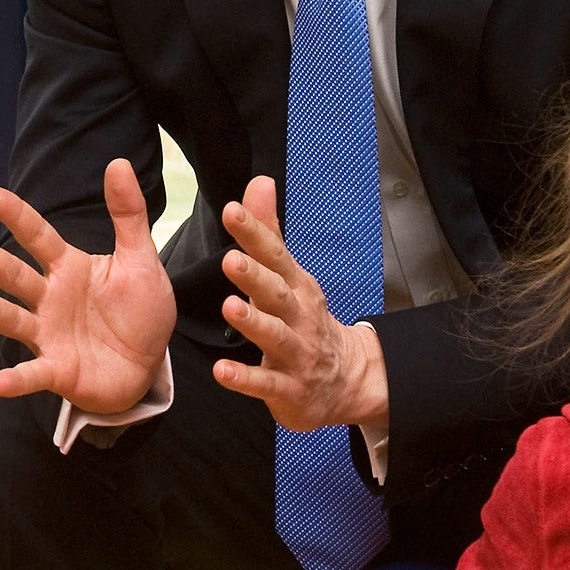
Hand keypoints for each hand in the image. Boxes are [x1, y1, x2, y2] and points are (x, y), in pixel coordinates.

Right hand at [0, 158, 174, 415]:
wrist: (148, 364)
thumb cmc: (139, 310)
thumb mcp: (141, 259)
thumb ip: (128, 215)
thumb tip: (118, 163)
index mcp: (68, 268)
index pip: (36, 236)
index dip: (14, 215)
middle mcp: (50, 298)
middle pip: (15, 276)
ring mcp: (49, 334)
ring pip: (14, 319)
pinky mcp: (57, 370)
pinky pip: (33, 374)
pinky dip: (16, 380)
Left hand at [212, 175, 387, 430]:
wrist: (347, 381)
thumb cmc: (305, 320)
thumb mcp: (289, 275)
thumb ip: (268, 232)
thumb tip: (259, 181)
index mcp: (295, 285)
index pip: (274, 255)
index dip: (254, 233)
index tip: (233, 211)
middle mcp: (298, 316)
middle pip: (277, 293)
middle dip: (256, 276)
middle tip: (232, 259)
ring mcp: (296, 353)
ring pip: (275, 336)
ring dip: (253, 322)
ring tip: (230, 307)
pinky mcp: (288, 388)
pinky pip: (266, 383)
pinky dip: (245, 378)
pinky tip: (222, 371)